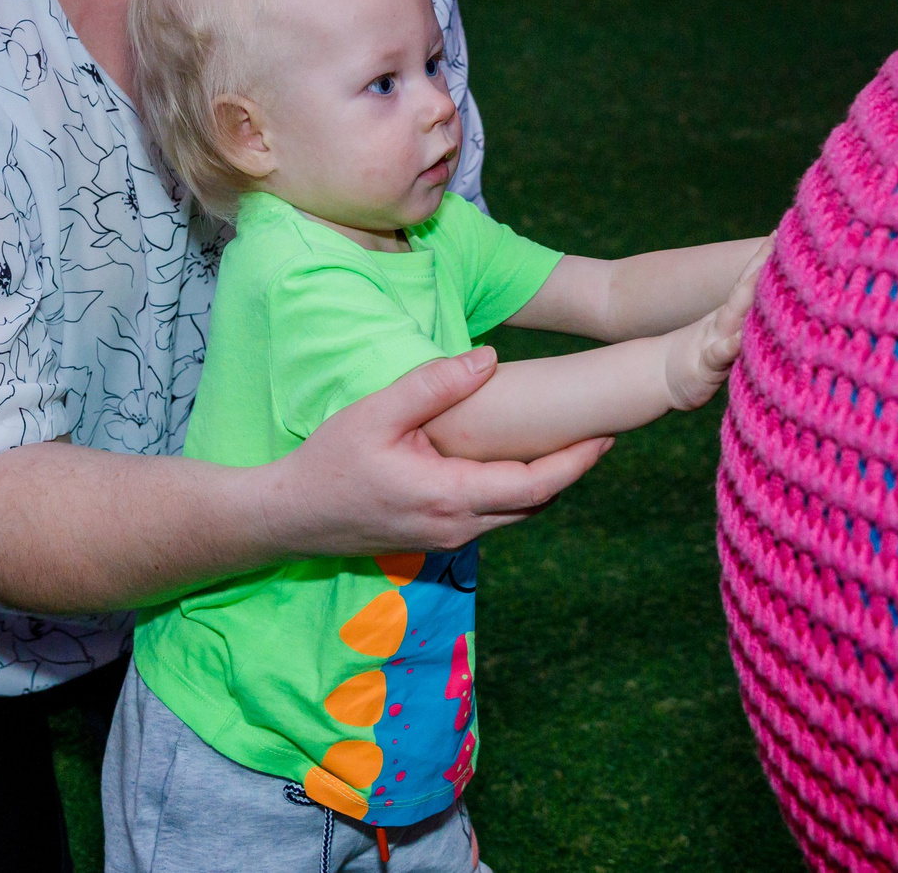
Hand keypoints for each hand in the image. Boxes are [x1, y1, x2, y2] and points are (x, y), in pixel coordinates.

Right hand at [262, 347, 610, 557]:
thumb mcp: (376, 412)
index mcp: (450, 497)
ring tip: (569, 442)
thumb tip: (489, 359)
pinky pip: (492, 516)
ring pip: (515, 513)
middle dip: (572, 470)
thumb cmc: (329, 462)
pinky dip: (515, 490)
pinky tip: (515, 458)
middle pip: (536, 504)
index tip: (608, 434)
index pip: (535, 485)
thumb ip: (434, 385)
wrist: (290, 515)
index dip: (577, 461)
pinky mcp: (436, 538)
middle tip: (602, 431)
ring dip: (544, 481)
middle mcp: (458, 527)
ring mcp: (447, 539)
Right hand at [661, 238, 765, 410]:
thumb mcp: (730, 336)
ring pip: (733, 316)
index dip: (764, 257)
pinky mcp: (705, 367)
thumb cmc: (706, 357)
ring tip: (762, 275)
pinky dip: (727, 348)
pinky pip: (717, 356)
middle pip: (745, 290)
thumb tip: (778, 300)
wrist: (665, 376)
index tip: (782, 231)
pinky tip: (736, 341)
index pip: (751, 281)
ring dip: (748, 296)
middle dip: (760, 265)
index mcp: (733, 315)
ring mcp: (714, 342)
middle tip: (776, 239)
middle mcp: (724, 323)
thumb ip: (748, 318)